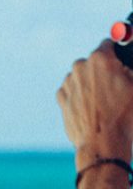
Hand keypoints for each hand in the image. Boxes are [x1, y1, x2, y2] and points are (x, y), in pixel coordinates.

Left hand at [57, 40, 132, 165]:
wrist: (102, 144)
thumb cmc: (124, 116)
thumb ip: (129, 68)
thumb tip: (125, 66)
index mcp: (100, 59)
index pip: (109, 44)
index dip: (117, 53)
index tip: (121, 62)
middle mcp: (80, 67)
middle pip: (95, 62)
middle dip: (105, 71)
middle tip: (116, 88)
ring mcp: (68, 83)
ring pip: (83, 76)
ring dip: (92, 83)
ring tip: (105, 102)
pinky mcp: (61, 98)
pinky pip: (73, 91)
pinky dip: (81, 96)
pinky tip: (92, 108)